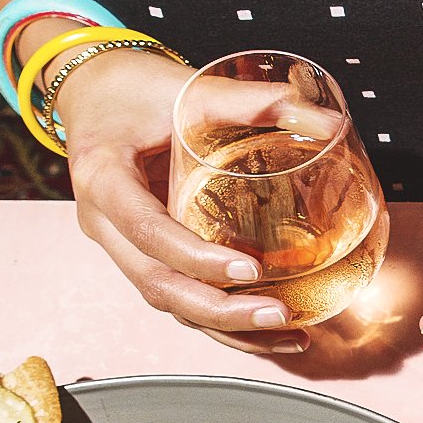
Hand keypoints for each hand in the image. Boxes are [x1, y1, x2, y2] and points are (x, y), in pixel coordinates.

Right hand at [55, 52, 309, 354]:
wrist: (93, 94)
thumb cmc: (133, 88)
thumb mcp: (187, 88)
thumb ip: (253, 102)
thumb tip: (329, 122)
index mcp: (102, 176)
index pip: (146, 230)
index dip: (195, 257)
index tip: (248, 270)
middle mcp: (103, 222)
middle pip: (156, 284)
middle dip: (219, 310)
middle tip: (278, 314)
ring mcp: (119, 246)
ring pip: (168, 302)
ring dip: (226, 328)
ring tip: (288, 334)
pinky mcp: (142, 256)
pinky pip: (178, 298)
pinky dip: (220, 321)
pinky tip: (267, 332)